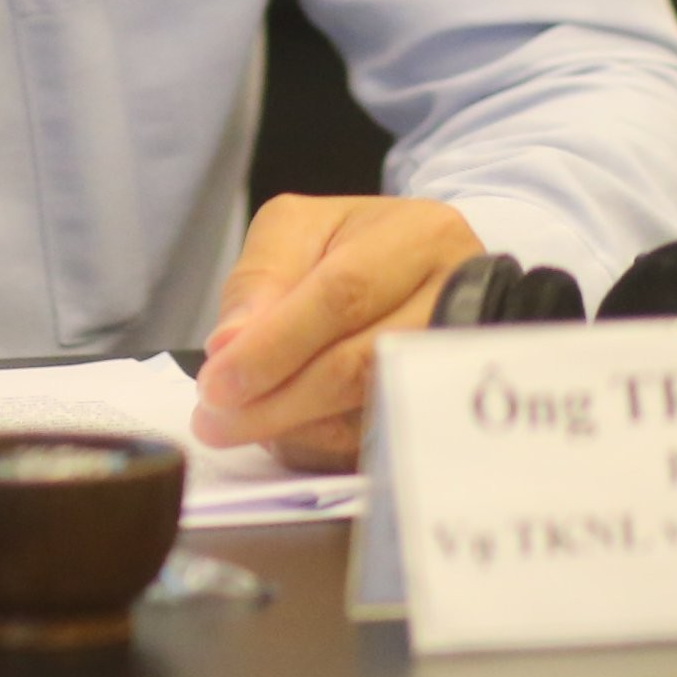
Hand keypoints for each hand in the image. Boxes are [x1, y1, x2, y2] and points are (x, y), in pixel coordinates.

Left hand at [191, 194, 485, 467]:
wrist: (428, 271)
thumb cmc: (359, 245)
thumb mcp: (301, 231)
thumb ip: (261, 280)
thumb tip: (229, 346)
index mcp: (421, 238)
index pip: (343, 296)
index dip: (275, 345)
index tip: (216, 382)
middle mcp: (459, 301)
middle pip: (360, 364)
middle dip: (276, 399)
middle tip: (215, 421)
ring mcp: (462, 364)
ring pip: (369, 415)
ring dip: (295, 430)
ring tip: (240, 425)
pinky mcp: (450, 411)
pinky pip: (380, 444)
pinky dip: (323, 446)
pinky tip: (285, 434)